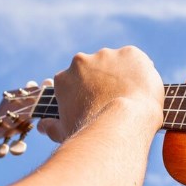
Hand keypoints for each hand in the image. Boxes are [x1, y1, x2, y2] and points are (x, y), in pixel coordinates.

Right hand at [36, 46, 163, 142]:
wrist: (121, 124)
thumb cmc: (91, 132)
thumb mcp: (65, 132)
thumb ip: (52, 127)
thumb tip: (43, 126)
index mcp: (64, 78)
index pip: (75, 81)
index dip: (87, 93)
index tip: (96, 103)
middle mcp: (82, 61)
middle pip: (96, 70)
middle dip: (104, 83)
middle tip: (116, 102)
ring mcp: (106, 55)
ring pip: (117, 64)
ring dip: (123, 76)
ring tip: (131, 98)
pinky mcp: (130, 53)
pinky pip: (137, 60)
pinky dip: (141, 72)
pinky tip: (142, 89)